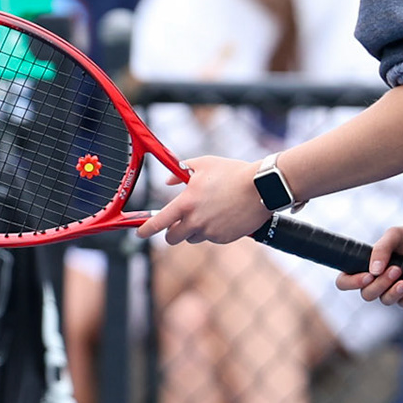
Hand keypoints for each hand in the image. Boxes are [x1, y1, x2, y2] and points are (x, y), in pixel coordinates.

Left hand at [137, 155, 271, 244]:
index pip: (158, 222)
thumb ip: (181, 172)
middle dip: (172, 232)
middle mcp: (195, 221)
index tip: (140, 232)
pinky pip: (211, 238)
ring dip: (194, 230)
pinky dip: (213, 230)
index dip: (145, 229)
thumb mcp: (204, 164)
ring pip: (192, 238)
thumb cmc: (232, 172)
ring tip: (209, 212)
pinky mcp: (223, 238)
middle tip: (178, 223)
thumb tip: (169, 181)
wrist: (262, 188)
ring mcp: (210, 232)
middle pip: (172, 238)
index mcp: (186, 203)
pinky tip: (224, 216)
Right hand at [337, 214, 402, 306]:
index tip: (367, 276)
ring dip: (393, 293)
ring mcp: (393, 288)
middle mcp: (377, 278)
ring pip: (384, 301)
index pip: (345, 280)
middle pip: (366, 294)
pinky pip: (402, 305)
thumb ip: (381, 248)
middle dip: (380, 285)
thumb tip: (373, 271)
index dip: (351, 283)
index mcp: (367, 264)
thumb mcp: (395, 235)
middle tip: (397, 270)